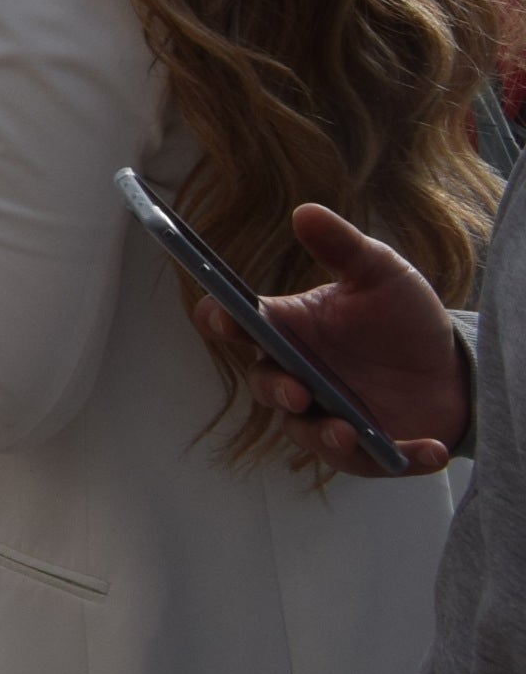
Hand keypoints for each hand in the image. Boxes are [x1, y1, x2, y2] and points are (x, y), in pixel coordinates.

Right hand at [204, 203, 470, 477]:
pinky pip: (368, 462)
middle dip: (275, 390)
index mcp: (289, 330)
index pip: (238, 326)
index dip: (221, 321)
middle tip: (297, 389)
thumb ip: (343, 247)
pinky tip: (427, 449)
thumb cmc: (403, 319)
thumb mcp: (380, 273)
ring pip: (305, 433)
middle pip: (266, 386)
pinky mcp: (366, 449)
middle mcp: (299, 375)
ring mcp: (328, 415)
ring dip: (320, 435)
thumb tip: (304, 211)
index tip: (222, 318)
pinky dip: (398, 459)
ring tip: (345, 431)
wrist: (452, 369)